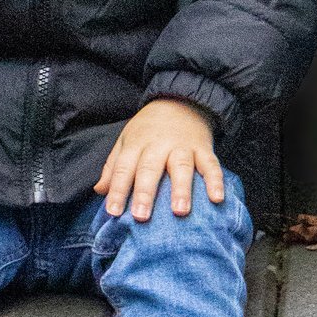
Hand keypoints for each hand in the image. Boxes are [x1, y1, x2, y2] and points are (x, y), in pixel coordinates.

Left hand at [93, 99, 224, 221]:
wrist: (180, 99)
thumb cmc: (148, 129)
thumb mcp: (126, 141)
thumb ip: (113, 167)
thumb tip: (99, 191)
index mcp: (136, 145)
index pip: (123, 169)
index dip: (117, 190)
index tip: (113, 212)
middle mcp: (159, 146)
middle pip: (150, 169)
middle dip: (145, 193)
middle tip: (141, 217)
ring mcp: (183, 146)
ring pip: (181, 168)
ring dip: (181, 190)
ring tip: (179, 211)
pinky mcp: (203, 148)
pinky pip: (211, 165)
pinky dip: (215, 181)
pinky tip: (217, 198)